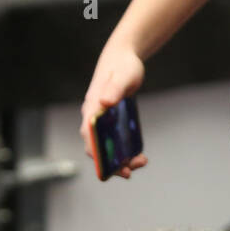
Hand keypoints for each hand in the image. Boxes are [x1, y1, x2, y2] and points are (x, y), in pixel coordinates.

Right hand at [80, 41, 147, 177]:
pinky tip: (139, 154)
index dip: (97, 153)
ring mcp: (101, 120)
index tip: (109, 167)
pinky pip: (114, 142)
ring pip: (106, 147)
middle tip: (130, 172)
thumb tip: (104, 103)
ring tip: (141, 162)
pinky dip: (124, 152)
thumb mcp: (122, 77)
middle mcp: (93, 116)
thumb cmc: (123, 66)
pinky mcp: (111, 122)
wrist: (124, 59)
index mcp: (92, 108)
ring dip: (120, 160)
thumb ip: (114, 90)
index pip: (88, 136)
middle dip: (110, 163)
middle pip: (96, 147)